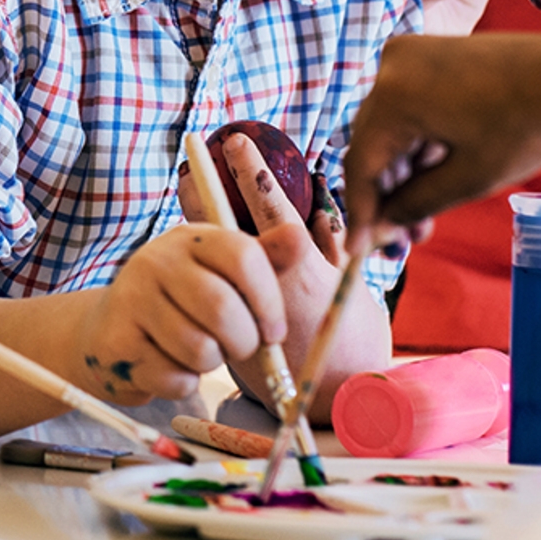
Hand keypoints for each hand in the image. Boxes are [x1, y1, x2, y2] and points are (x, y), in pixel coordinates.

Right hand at [73, 226, 285, 404]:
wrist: (108, 329)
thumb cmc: (180, 302)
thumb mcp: (221, 273)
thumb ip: (264, 258)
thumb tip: (298, 236)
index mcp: (191, 239)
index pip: (244, 257)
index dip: (269, 301)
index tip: (273, 330)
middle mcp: (157, 261)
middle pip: (222, 308)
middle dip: (243, 341)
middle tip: (239, 347)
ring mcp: (132, 300)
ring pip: (199, 350)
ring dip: (211, 364)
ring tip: (199, 352)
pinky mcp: (117, 342)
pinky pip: (174, 378)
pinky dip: (183, 382)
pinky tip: (169, 365)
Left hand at [181, 131, 386, 413]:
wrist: (337, 396)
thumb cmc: (354, 338)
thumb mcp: (349, 288)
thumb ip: (333, 252)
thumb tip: (324, 214)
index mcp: (299, 266)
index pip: (270, 208)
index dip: (252, 173)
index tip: (234, 143)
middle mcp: (268, 281)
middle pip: (231, 224)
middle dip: (212, 191)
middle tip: (197, 157)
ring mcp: (249, 303)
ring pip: (223, 252)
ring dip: (203, 218)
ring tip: (187, 183)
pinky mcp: (240, 324)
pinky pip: (221, 283)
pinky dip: (210, 259)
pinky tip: (199, 237)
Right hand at [346, 27, 540, 239]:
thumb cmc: (527, 127)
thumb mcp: (468, 179)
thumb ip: (414, 204)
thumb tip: (381, 227)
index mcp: (393, 95)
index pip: (361, 164)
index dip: (361, 212)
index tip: (361, 249)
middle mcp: (389, 67)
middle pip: (372, 144)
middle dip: (386, 195)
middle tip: (403, 240)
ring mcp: (409, 56)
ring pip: (391, 128)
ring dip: (404, 172)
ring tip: (425, 219)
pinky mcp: (428, 55)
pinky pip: (407, 107)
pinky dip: (417, 143)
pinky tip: (433, 179)